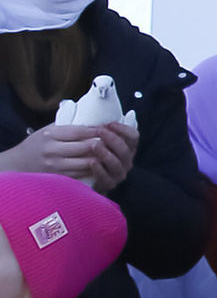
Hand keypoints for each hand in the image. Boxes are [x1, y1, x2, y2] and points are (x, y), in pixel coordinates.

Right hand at [0, 126, 125, 184]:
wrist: (20, 163)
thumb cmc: (38, 143)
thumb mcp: (49, 130)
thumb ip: (68, 126)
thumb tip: (93, 119)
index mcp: (51, 135)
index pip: (79, 132)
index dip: (97, 130)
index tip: (109, 128)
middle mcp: (53, 151)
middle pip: (85, 147)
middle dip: (103, 144)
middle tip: (115, 141)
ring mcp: (56, 166)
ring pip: (86, 163)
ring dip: (102, 158)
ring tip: (112, 153)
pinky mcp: (59, 178)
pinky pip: (82, 174)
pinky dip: (94, 169)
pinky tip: (102, 165)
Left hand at [84, 119, 136, 190]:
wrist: (87, 179)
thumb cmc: (94, 153)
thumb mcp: (101, 139)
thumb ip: (105, 129)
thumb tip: (111, 112)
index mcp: (128, 148)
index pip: (133, 136)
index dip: (123, 129)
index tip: (110, 123)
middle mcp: (126, 161)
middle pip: (125, 149)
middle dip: (113, 139)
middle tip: (100, 131)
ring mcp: (119, 173)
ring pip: (116, 163)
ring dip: (106, 153)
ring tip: (94, 145)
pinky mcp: (109, 185)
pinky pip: (106, 178)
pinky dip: (99, 170)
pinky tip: (91, 162)